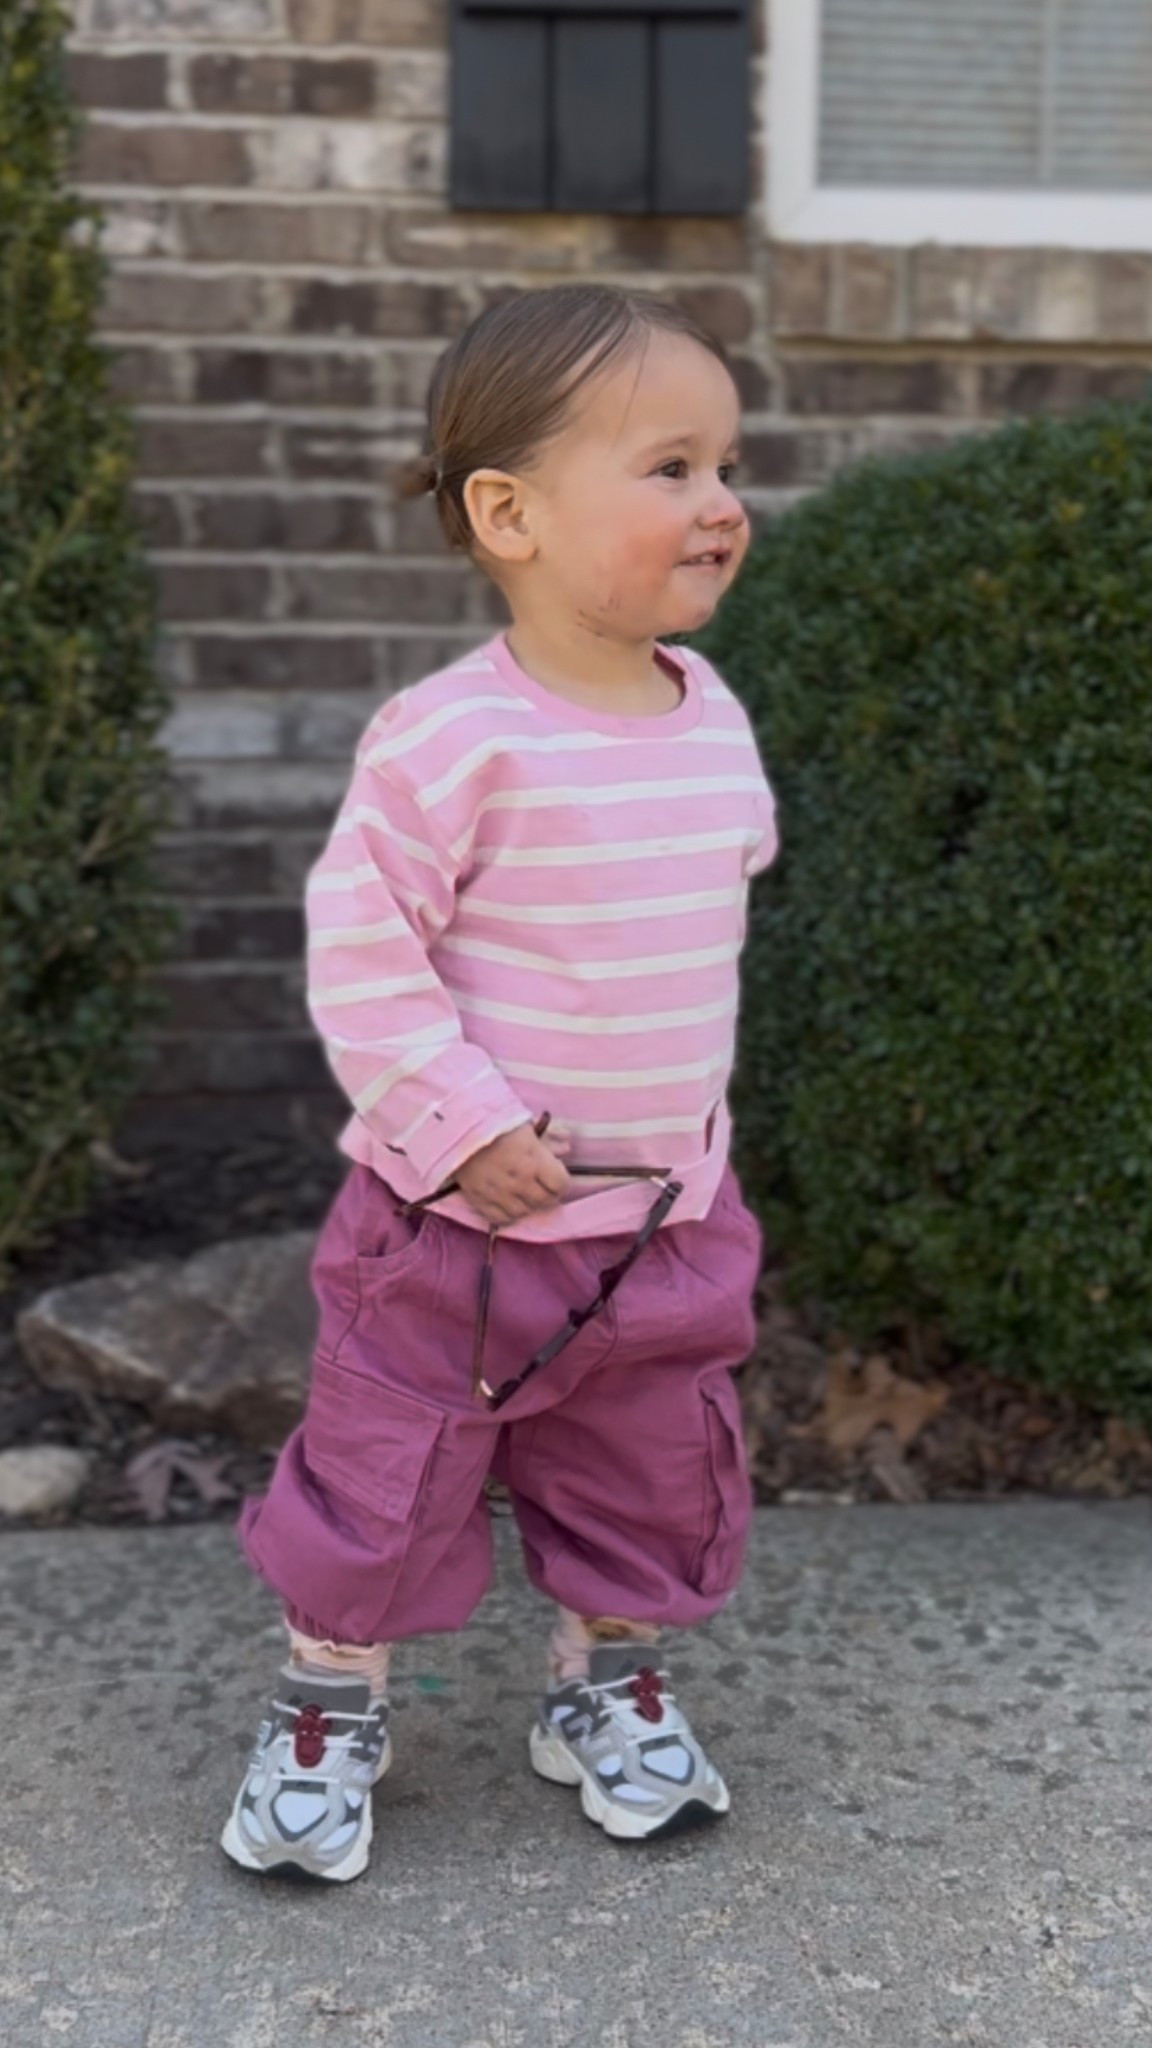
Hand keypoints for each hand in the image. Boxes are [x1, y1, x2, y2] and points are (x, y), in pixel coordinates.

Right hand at [456, 1120, 570, 1226]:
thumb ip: (548, 1140)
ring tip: (526, 1195)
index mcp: (534, 1160)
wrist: (456, 1128)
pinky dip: (508, 1213)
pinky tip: (509, 1203)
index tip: (557, 1176)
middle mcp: (519, 1182)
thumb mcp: (525, 1126)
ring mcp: (499, 1194)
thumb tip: (566, 1148)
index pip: (561, 1185)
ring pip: (524, 1212)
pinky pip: (501, 1218)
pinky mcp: (480, 1200)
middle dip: (548, 1195)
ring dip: (529, 1205)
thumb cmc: (493, 1122)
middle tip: (544, 1188)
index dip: (562, 1181)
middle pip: (545, 1201)